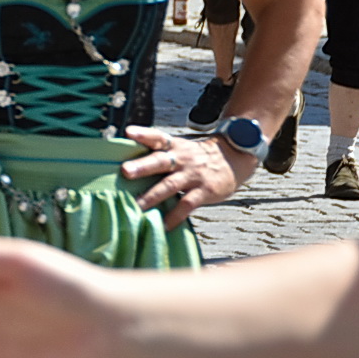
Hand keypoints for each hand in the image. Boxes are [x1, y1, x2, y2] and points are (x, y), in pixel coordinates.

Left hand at [121, 125, 244, 229]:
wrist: (233, 158)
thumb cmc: (196, 157)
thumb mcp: (180, 149)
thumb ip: (158, 155)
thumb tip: (126, 166)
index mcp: (174, 146)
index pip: (157, 137)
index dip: (143, 134)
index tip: (128, 132)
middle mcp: (181, 159)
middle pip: (160, 161)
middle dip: (142, 166)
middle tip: (125, 171)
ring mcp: (193, 175)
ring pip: (170, 185)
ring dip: (152, 195)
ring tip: (136, 206)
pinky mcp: (204, 191)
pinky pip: (187, 204)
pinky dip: (174, 216)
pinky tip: (163, 225)